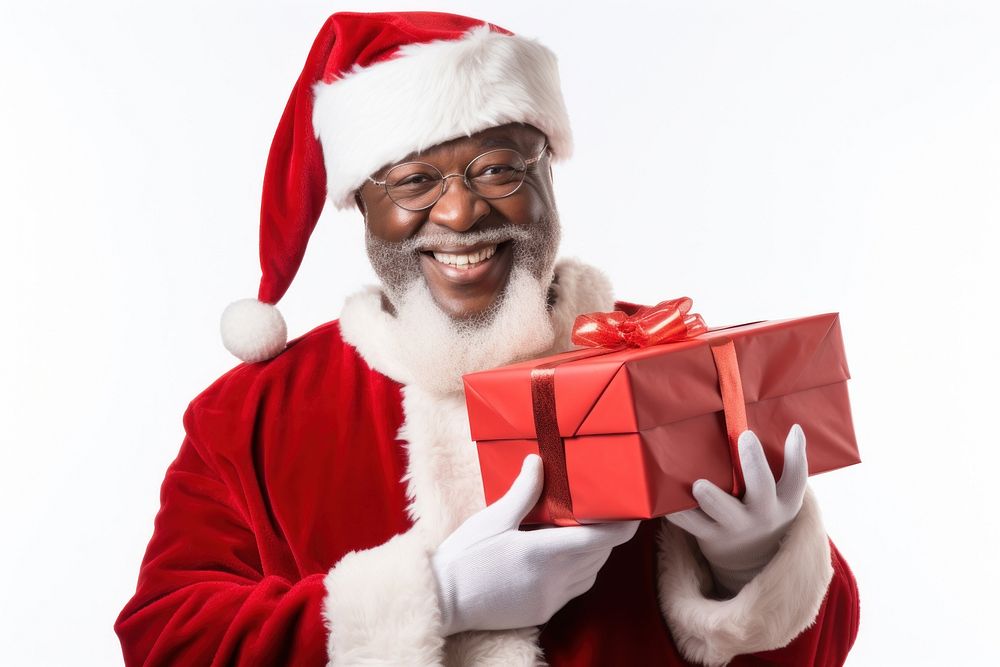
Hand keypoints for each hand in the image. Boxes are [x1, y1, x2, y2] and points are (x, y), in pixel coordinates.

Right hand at [431, 454, 639, 634]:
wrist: (444, 599)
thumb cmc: (465, 556)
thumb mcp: (493, 518)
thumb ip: (523, 492)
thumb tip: (538, 462)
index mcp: (544, 552)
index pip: (600, 539)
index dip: (622, 527)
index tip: (634, 513)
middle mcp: (554, 579)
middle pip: (598, 555)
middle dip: (607, 535)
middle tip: (606, 512)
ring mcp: (549, 598)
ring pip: (589, 574)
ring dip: (594, 554)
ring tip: (584, 532)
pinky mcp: (542, 612)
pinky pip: (574, 590)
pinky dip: (579, 572)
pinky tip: (563, 558)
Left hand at [665, 424, 807, 596]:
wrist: (748, 558)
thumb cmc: (759, 508)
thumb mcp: (777, 495)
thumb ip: (774, 466)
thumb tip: (769, 417)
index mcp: (784, 501)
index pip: (798, 477)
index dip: (798, 454)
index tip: (794, 429)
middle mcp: (763, 514)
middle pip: (762, 489)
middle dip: (753, 462)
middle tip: (744, 436)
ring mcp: (735, 526)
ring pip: (722, 512)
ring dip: (712, 498)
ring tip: (699, 485)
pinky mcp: (709, 535)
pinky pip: (692, 524)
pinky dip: (679, 513)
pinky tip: (666, 498)